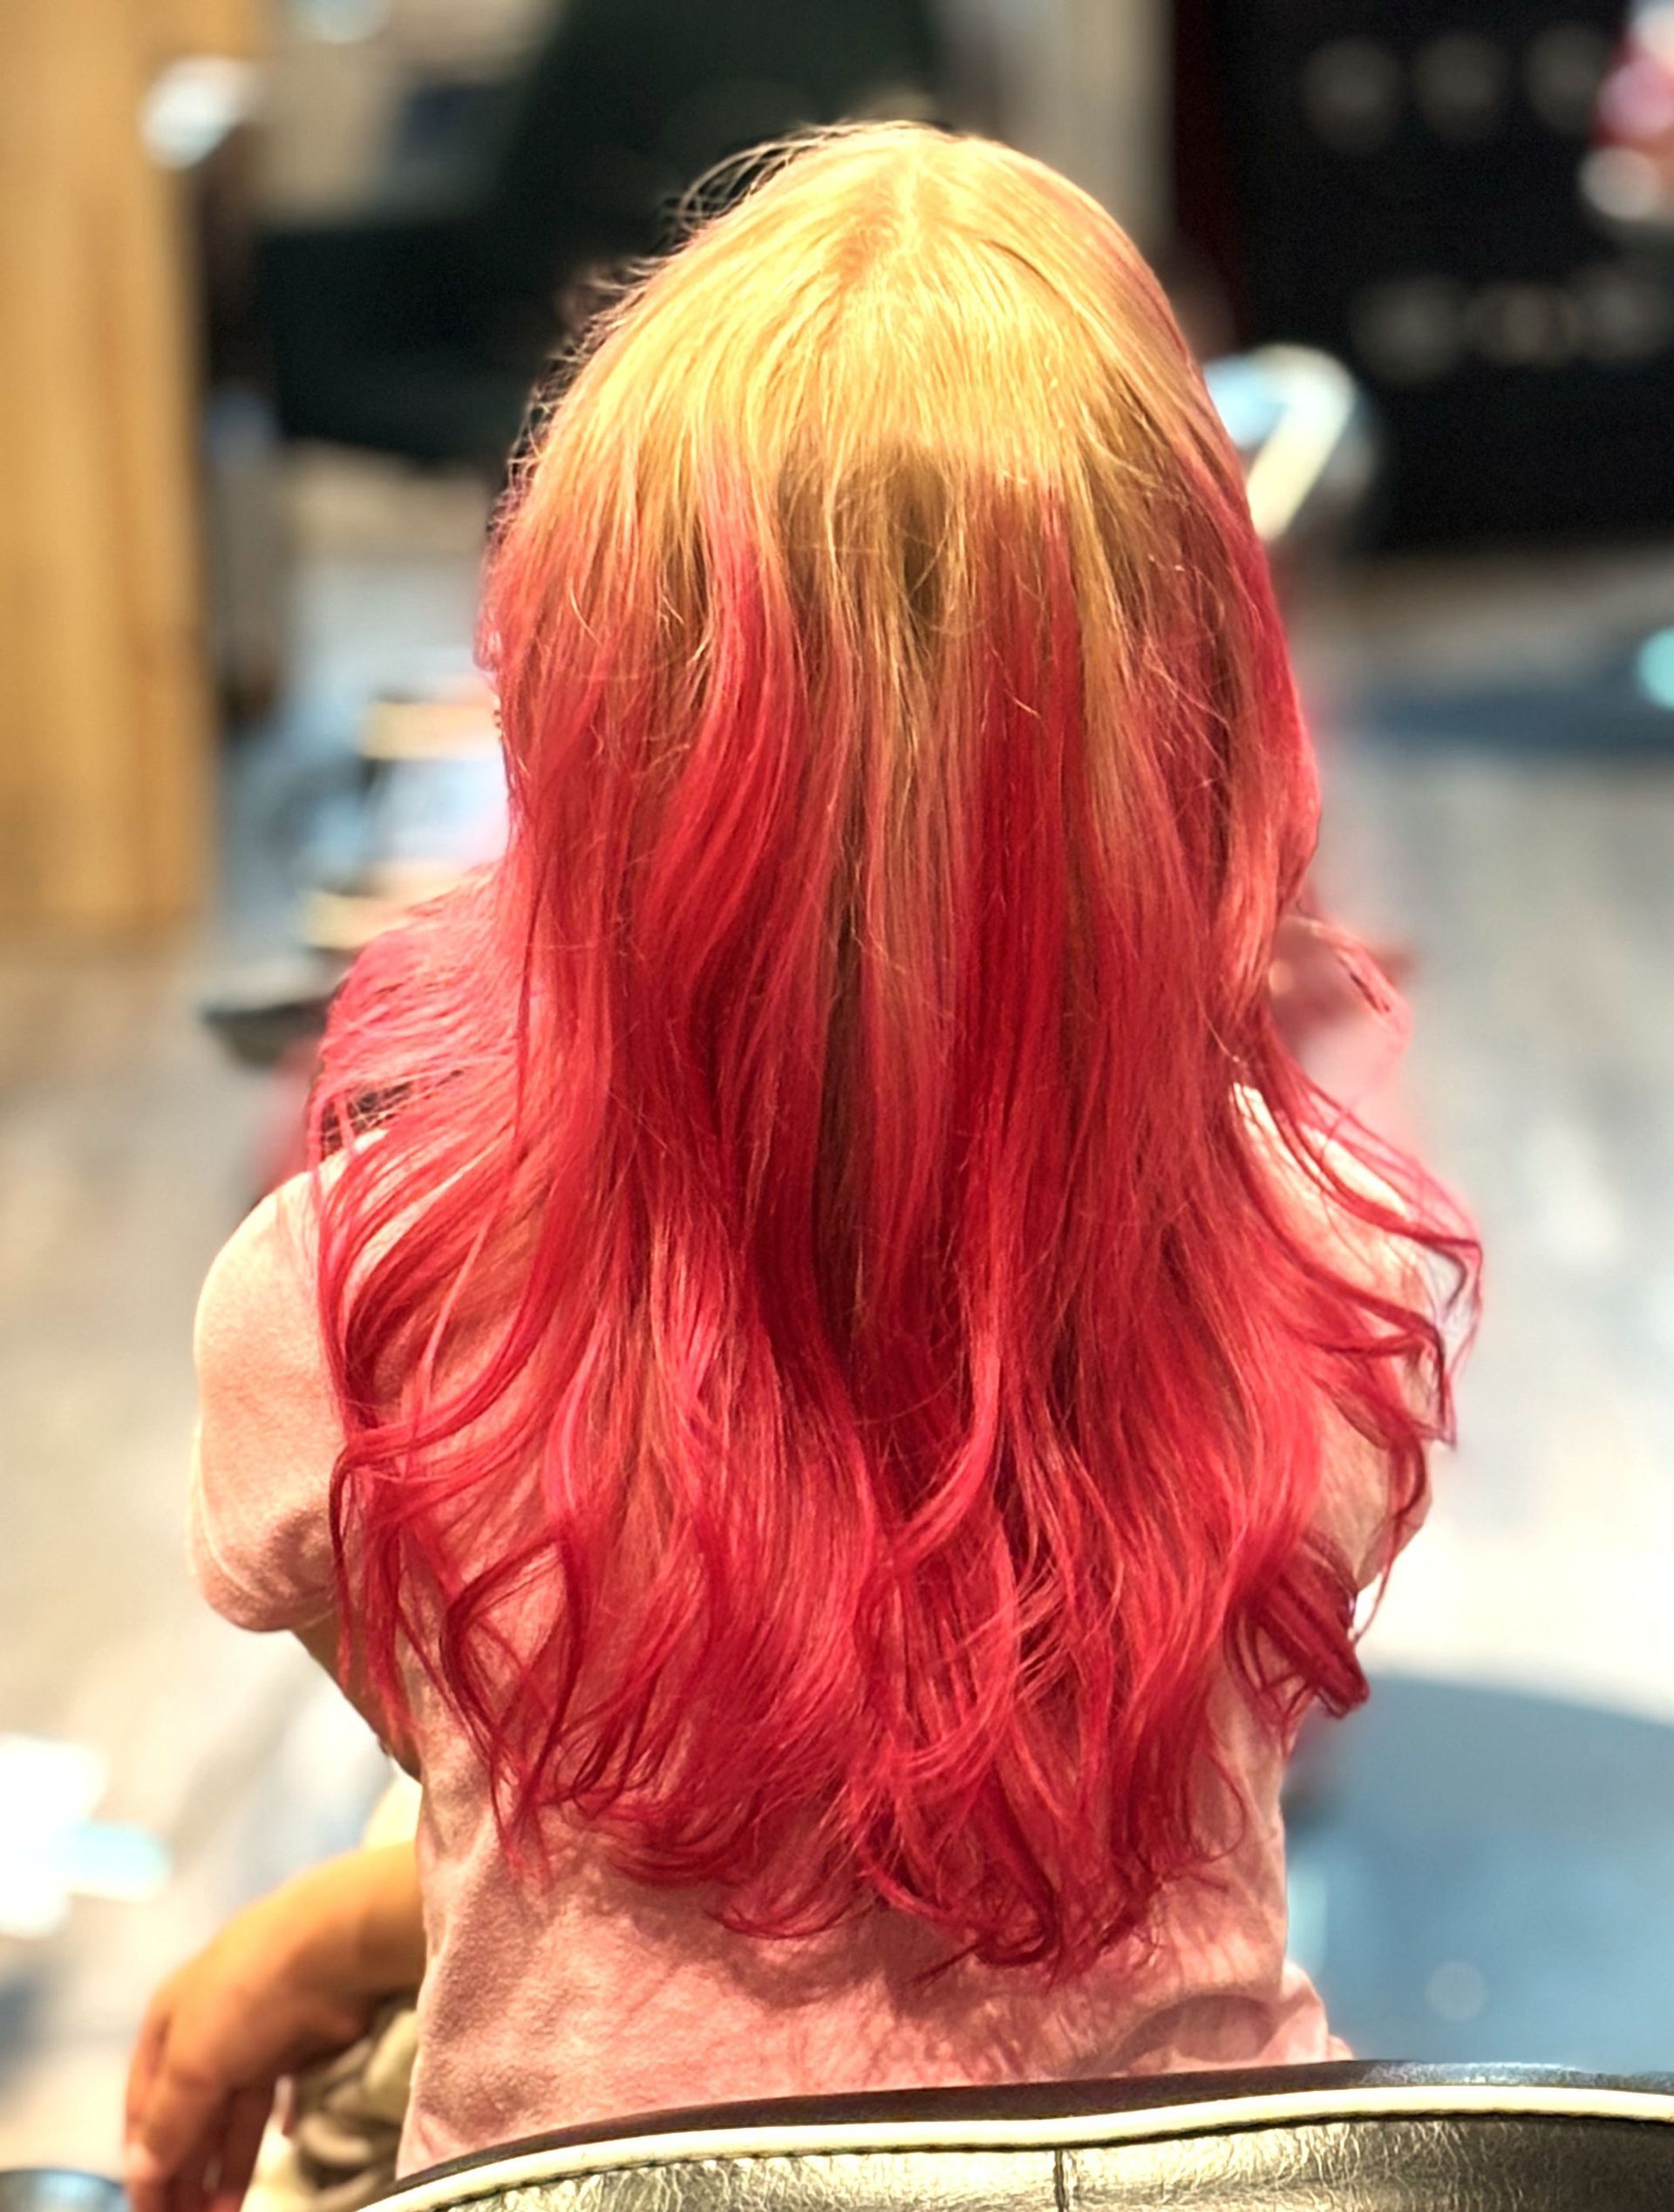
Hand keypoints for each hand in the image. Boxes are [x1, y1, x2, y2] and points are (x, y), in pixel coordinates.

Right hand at [125, 1846, 422, 2211]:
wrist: (336, 1946)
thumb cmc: (247, 1995)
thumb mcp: (192, 2062)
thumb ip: (167, 2122)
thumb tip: (140, 2169)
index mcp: (167, 2022)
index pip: (144, 2107)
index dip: (144, 2162)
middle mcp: (207, 2027)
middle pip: (188, 2116)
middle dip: (185, 2173)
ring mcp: (255, 2035)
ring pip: (232, 2114)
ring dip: (225, 2166)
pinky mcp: (300, 2043)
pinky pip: (275, 2099)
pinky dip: (269, 2131)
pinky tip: (275, 2155)